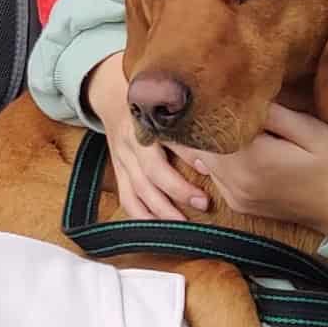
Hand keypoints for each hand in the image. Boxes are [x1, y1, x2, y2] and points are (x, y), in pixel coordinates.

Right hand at [85, 52, 208, 220]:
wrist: (112, 99)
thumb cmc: (151, 105)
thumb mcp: (168, 106)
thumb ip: (190, 125)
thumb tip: (215, 151)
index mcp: (147, 121)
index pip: (168, 140)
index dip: (188, 155)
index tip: (208, 168)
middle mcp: (133, 141)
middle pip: (152, 170)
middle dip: (177, 190)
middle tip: (203, 203)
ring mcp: (122, 158)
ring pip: (138, 189)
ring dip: (160, 209)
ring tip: (182, 223)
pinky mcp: (119, 172)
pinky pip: (127, 198)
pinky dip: (141, 215)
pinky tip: (157, 227)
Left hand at [176, 105, 327, 235]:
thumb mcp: (311, 130)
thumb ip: (274, 113)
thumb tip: (245, 95)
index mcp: (253, 159)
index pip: (210, 128)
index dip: (207, 107)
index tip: (212, 90)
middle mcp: (236, 181)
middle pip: (199, 145)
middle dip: (203, 123)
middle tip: (207, 100)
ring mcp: (235, 195)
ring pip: (202, 161)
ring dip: (207, 141)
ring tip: (216, 119)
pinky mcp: (238, 203)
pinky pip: (214, 176)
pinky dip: (216, 159)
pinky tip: (230, 144)